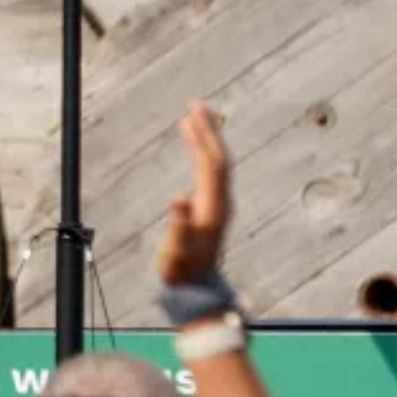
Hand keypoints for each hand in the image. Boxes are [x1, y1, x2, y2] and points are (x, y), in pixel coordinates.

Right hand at [156, 100, 228, 285]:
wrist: (195, 292)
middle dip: (208, 130)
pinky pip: (210, 173)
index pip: (211, 163)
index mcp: (213, 206)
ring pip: (216, 165)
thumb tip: (178, 197)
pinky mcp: (211, 210)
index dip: (203, 137)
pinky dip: (202, 155)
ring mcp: (218, 206)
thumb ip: (178, 225)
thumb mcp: (175, 250)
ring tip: (192, 119)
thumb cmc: (181, 271)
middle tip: (195, 104)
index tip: (191, 113)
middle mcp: (220, 202)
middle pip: (218, 158)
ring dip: (206, 140)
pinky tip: (194, 150)